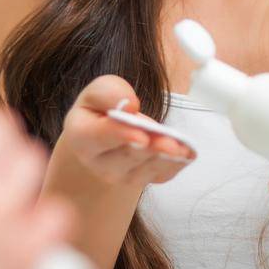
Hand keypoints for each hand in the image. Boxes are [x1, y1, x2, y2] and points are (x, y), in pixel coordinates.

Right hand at [55, 75, 194, 186]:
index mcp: (81, 137)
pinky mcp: (143, 179)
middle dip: (150, 149)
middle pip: (127, 157)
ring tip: (182, 146)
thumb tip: (128, 105)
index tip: (140, 135)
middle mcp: (99, 163)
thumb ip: (109, 92)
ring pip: (146, 169)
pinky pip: (161, 175)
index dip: (121, 135)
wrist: (108, 130)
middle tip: (169, 143)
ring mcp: (121, 175)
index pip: (100, 137)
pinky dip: (176, 164)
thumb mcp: (100, 90)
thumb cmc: (102, 107)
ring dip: (166, 158)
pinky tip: (187, 153)